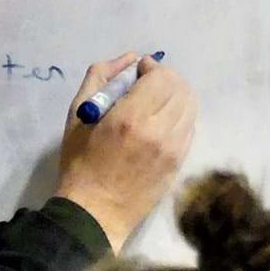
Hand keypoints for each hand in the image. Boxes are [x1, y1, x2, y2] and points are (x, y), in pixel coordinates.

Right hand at [52, 53, 196, 250]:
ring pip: (190, 107)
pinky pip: (190, 128)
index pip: (160, 77)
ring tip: (156, 104)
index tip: (138, 72)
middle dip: (165, 80)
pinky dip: (179, 118)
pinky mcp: (180, 163)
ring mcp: (173, 149)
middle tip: (148, 85)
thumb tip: (127, 59)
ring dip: (175, 97)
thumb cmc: (80, 162)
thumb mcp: (78, 114)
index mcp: (130, 117)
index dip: (151, 68)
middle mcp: (158, 131)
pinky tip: (161, 125)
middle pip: (180, 89)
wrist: (95, 211)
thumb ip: (100, 77)